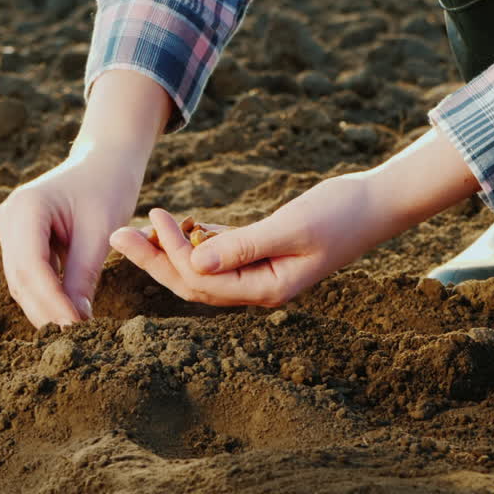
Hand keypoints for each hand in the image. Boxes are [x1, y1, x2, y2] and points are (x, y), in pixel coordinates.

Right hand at [0, 69, 172, 327]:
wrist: (103, 160)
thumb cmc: (108, 187)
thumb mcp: (100, 230)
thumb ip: (83, 274)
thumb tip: (75, 320)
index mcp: (25, 208)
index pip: (32, 266)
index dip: (52, 301)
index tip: (76, 327)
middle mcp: (8, 217)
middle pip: (22, 277)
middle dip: (47, 310)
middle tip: (76, 340)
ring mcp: (8, 228)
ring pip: (22, 280)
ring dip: (45, 307)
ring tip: (74, 333)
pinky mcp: (18, 238)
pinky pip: (29, 273)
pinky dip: (47, 294)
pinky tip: (68, 315)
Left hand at [109, 128, 483, 306]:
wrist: (376, 204)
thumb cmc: (339, 213)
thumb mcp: (290, 227)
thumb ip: (242, 246)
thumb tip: (193, 262)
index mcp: (265, 290)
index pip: (202, 281)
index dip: (172, 253)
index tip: (154, 217)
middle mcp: (259, 289)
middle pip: (194, 281)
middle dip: (155, 258)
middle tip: (117, 233)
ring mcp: (262, 273)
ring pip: (204, 268)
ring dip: (172, 248)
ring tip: (141, 225)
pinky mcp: (266, 252)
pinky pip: (223, 253)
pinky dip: (200, 240)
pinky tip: (182, 223)